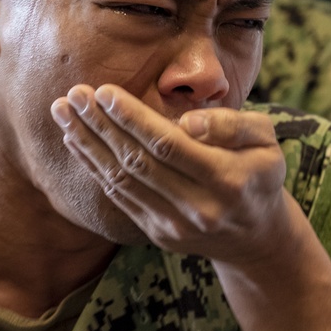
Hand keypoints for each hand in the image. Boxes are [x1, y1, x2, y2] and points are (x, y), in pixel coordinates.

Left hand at [50, 84, 289, 262]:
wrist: (256, 238)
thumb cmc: (259, 173)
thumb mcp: (266, 140)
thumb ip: (232, 125)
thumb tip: (187, 122)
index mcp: (227, 180)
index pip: (169, 145)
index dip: (132, 119)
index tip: (104, 92)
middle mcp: (199, 208)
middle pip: (137, 162)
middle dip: (100, 126)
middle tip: (73, 95)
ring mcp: (175, 226)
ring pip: (121, 181)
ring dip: (87, 145)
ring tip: (63, 112)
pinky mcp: (157, 234)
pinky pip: (119, 197)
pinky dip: (94, 167)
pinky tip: (76, 141)